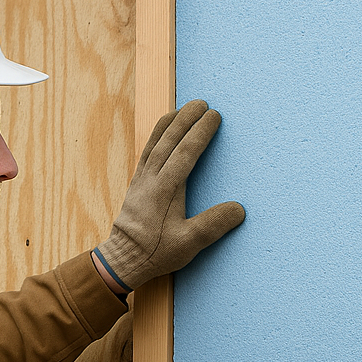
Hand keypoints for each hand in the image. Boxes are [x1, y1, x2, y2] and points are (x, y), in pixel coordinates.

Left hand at [93, 100, 245, 290]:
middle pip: (170, 140)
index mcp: (166, 189)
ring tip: (183, 108)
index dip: (201, 132)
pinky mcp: (136, 184)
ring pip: (156, 142)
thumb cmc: (155, 253)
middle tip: (202, 102)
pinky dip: (156, 136)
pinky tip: (162, 131)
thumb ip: (213, 225)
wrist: (122, 259)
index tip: (215, 116)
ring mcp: (142, 180)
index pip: (186, 152)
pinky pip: (147, 151)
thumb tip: (239, 210)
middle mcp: (152, 179)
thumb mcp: (189, 244)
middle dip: (187, 119)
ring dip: (170, 123)